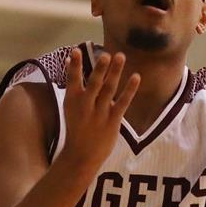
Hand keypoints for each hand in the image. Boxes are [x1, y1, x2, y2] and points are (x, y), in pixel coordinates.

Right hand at [59, 47, 137, 171]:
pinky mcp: (113, 120)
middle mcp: (85, 105)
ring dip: (115, 73)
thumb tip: (70, 58)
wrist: (81, 155)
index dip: (75, 66)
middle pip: (94, 84)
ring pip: (109, 90)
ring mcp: (100, 113)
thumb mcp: (69, 105)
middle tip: (106, 55)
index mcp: (72, 101)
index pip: (72, 80)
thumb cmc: (76, 126)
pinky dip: (130, 89)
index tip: (77, 50)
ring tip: (120, 56)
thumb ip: (72, 81)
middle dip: (100, 70)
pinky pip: (123, 102)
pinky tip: (136, 76)